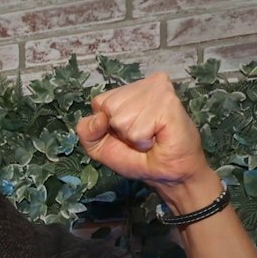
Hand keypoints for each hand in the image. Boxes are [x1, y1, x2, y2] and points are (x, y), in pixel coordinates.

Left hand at [76, 72, 219, 206]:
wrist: (169, 174)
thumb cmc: (140, 158)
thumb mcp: (100, 146)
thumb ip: (86, 130)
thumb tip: (99, 118)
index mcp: (131, 89)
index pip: (99, 102)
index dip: (107, 125)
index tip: (127, 133)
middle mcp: (146, 84)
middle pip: (108, 107)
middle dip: (120, 130)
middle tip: (142, 135)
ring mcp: (158, 90)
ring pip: (121, 118)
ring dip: (133, 136)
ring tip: (151, 136)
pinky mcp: (168, 102)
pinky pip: (136, 129)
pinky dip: (143, 141)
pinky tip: (158, 137)